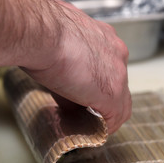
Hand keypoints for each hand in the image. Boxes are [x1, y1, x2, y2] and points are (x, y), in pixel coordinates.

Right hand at [21, 0, 131, 133]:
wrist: (41, 32)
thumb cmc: (42, 31)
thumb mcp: (59, 44)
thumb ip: (67, 65)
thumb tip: (63, 89)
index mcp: (104, 38)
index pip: (111, 66)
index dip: (101, 83)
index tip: (90, 93)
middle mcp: (117, 52)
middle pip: (119, 83)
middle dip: (106, 98)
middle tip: (91, 109)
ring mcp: (118, 73)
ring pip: (122, 101)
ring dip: (109, 114)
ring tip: (95, 124)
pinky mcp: (112, 93)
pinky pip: (116, 115)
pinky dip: (107, 125)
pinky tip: (98, 131)